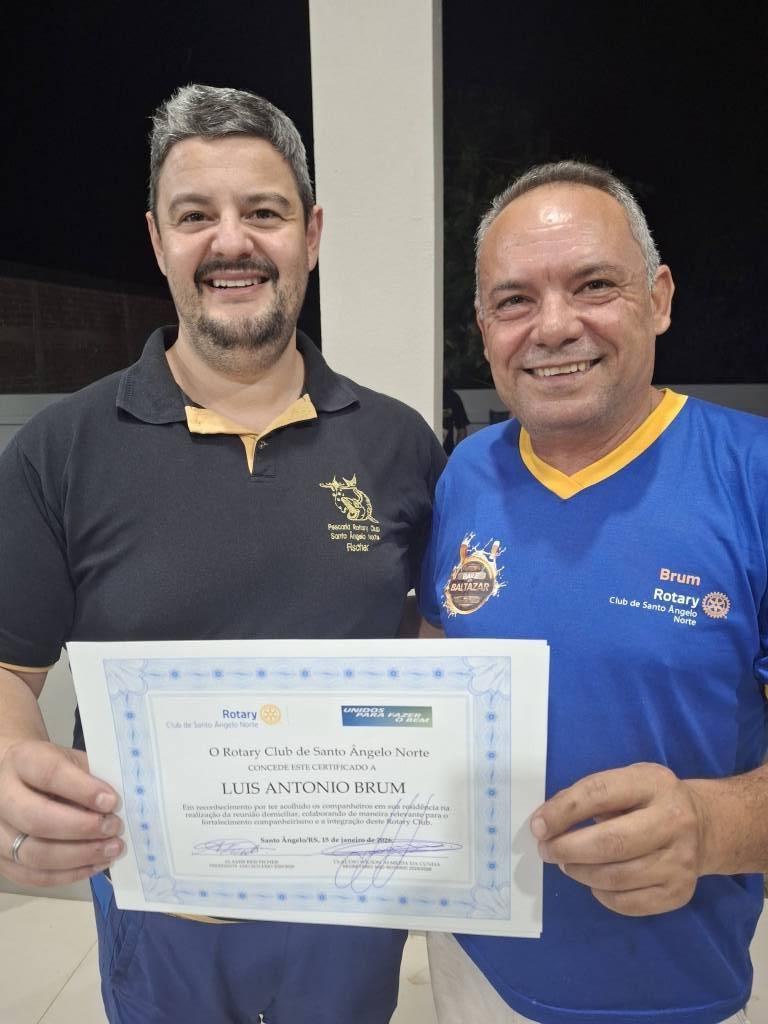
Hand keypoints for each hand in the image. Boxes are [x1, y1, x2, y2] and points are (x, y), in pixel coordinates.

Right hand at [0, 739, 123, 886]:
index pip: (50, 774)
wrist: (15, 777)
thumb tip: (116, 807)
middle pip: (36, 819)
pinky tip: (94, 864)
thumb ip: (90, 778)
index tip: (112, 801)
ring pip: (34, 854)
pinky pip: (33, 876)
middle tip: (113, 828)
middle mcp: (0, 797)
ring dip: (79, 856)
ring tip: (111, 849)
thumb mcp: (71, 760)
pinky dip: (69, 874)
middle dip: (82, 828)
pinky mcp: (1, 861)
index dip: (83, 789)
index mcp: (22, 761)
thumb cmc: (51, 768)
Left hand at [530, 762, 707, 915]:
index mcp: (653, 783)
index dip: (563, 811)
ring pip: (617, 877)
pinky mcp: (679, 892)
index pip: (600, 794)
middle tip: (546, 850)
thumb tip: (545, 822)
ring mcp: (681, 860)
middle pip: (611, 843)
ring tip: (567, 864)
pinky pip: (629, 902)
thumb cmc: (650, 800)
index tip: (538, 826)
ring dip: (581, 872)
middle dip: (568, 848)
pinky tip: (595, 881)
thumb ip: (590, 796)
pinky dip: (602, 894)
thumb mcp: (627, 782)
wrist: (706, 825)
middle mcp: (674, 821)